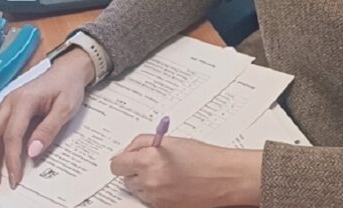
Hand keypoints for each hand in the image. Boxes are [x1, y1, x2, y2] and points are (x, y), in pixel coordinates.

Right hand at [0, 48, 93, 189]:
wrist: (66, 72)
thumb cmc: (67, 88)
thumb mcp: (66, 108)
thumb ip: (49, 129)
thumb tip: (32, 151)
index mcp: (24, 100)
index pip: (12, 135)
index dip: (11, 159)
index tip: (14, 178)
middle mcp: (8, 101)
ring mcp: (2, 104)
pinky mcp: (1, 107)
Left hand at [110, 135, 261, 207]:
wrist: (225, 178)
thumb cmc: (205, 158)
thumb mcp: (172, 141)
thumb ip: (144, 143)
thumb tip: (126, 151)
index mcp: (148, 160)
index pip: (117, 164)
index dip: (124, 159)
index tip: (129, 157)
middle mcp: (148, 182)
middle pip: (126, 179)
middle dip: (137, 170)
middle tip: (156, 163)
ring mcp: (155, 199)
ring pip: (138, 191)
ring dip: (147, 183)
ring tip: (169, 174)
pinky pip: (150, 201)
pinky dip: (157, 194)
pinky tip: (174, 185)